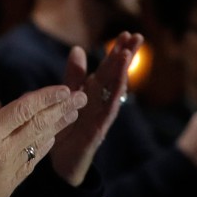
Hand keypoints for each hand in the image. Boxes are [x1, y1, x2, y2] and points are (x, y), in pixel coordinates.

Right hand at [0, 78, 85, 196]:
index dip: (46, 97)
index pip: (24, 110)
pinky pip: (30, 164)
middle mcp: (3, 152)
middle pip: (39, 126)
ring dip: (58, 128)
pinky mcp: (6, 188)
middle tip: (81, 96)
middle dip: (62, 109)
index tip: (63, 88)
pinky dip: (43, 148)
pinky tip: (50, 140)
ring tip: (73, 115)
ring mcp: (7, 172)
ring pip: (39, 145)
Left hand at [49, 32, 143, 184]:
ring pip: (114, 92)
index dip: (116, 52)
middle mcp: (100, 103)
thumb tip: (78, 49)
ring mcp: (100, 117)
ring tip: (127, 54)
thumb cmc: (66, 129)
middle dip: (125, 57)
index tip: (126, 33)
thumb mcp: (66, 96)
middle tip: (137, 36)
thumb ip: (73, 75)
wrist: (60, 163)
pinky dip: (113, 99)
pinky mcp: (96, 132)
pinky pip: (106, 114)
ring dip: (121, 73)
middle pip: (114, 76)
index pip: (106, 68)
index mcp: (92, 93)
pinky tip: (120, 86)